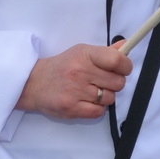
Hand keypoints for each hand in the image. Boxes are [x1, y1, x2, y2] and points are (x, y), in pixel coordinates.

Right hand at [15, 43, 132, 119]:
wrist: (34, 83)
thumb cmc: (61, 67)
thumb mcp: (81, 52)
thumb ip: (104, 52)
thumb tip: (125, 46)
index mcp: (84, 55)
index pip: (116, 60)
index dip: (125, 66)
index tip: (122, 69)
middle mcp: (80, 71)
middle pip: (117, 82)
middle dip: (114, 84)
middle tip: (102, 82)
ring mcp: (76, 90)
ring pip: (110, 98)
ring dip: (105, 97)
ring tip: (91, 92)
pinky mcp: (71, 108)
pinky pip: (99, 111)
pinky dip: (96, 108)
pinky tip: (86, 101)